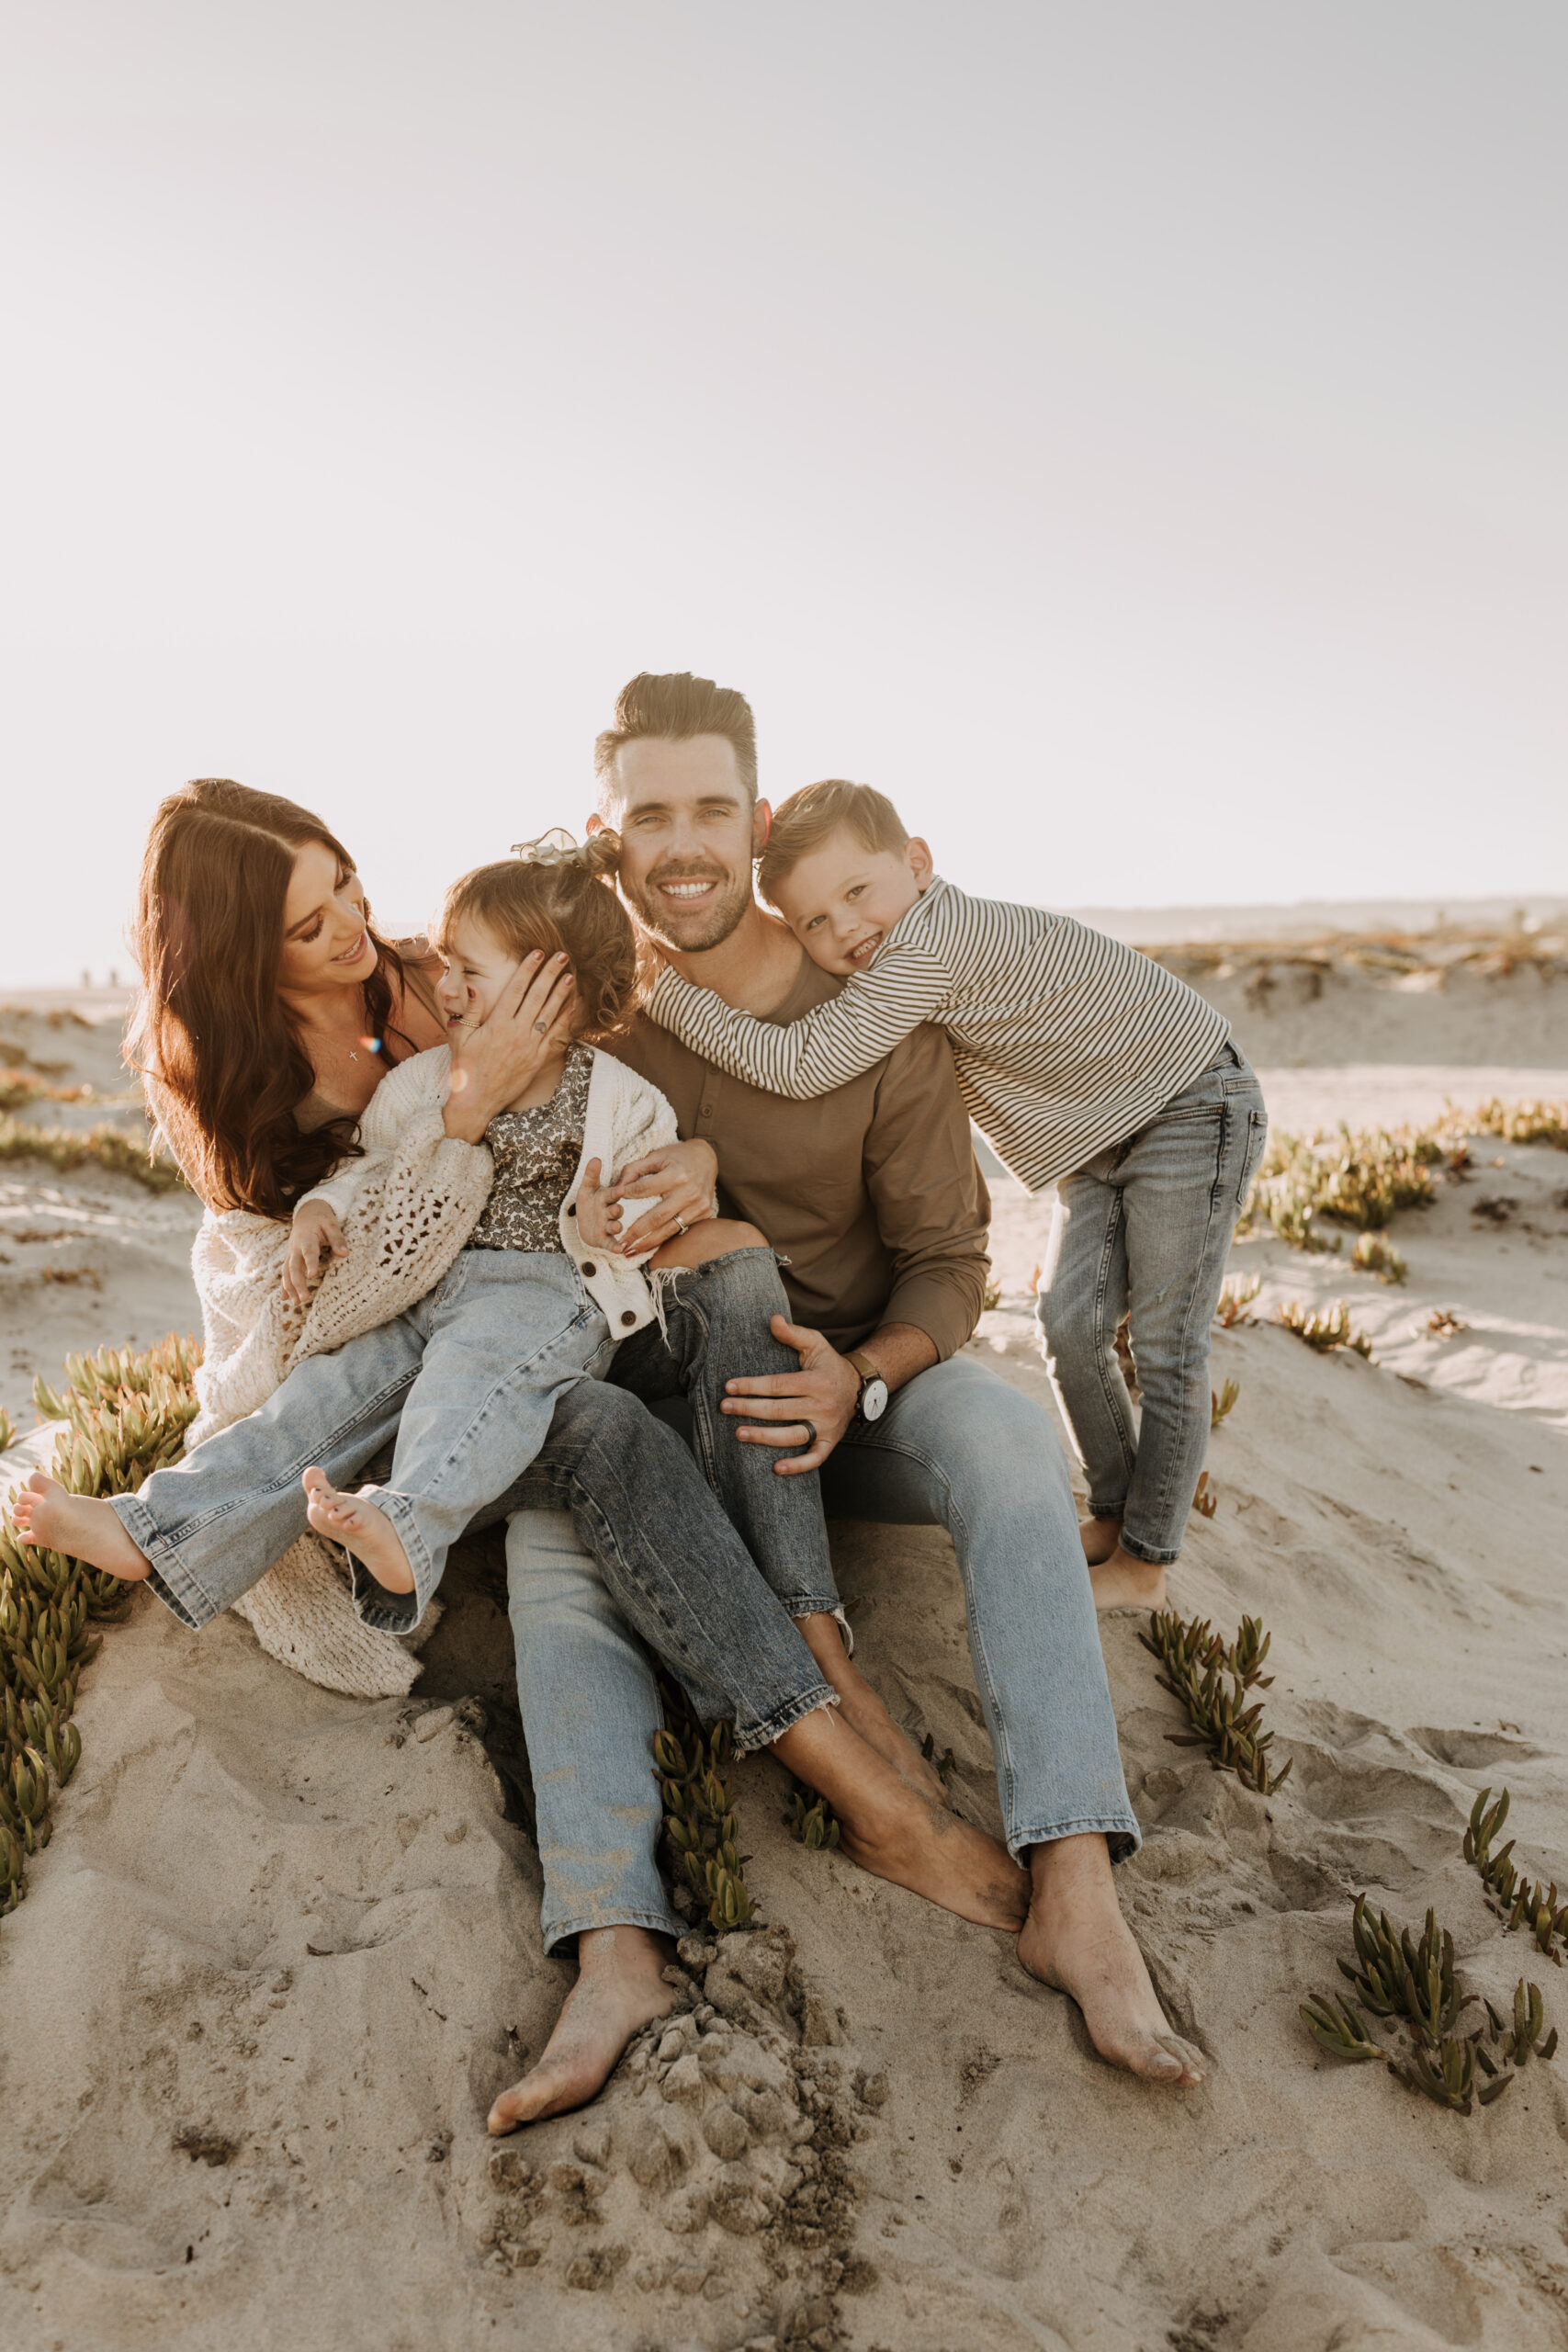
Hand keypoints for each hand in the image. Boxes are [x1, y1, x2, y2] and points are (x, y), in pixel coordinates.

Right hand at [284, 1200, 347, 1306]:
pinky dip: (284, 1285)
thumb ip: (338, 1239)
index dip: (310, 1263)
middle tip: (304, 1298)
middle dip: (297, 1283)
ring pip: (287, 1272)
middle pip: (294, 1266)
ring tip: (296, 1303)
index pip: (308, 1251)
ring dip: (290, 1288)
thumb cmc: (322, 1219)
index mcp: (307, 1237)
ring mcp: (291, 1253)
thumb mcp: (332, 1224)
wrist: (307, 1213)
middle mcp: (295, 1247)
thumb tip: (345, 1254)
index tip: (312, 1276)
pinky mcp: (290, 1258)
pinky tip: (285, 1299)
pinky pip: (285, 1273)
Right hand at [444, 952, 575, 1140]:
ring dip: (561, 992)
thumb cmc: (466, 1068)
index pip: (516, 989)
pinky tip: (573, 1006)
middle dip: (550, 973)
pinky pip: (556, 1036)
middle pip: (537, 996)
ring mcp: (530, 1047)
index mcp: (497, 1024)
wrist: (477, 1100)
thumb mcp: (461, 1037)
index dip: (528, 969)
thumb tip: (473, 985)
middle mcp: (517, 1033)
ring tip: (570, 975)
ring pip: (550, 1013)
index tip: (537, 953)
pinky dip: (565, 1020)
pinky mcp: (538, 1060)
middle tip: (561, 956)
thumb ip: (471, 1010)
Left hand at [573, 1159, 618, 1251]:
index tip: (620, 1189)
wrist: (585, 1222)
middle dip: (616, 1210)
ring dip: (616, 1226)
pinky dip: (615, 1247)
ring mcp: (608, 1226)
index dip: (615, 1192)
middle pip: (615, 1210)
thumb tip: (594, 1158)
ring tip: (617, 1226)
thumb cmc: (590, 1202)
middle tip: (617, 1209)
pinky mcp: (605, 1239)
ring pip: (614, 1226)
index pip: (611, 1194)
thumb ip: (591, 1175)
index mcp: (607, 1198)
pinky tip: (620, 1250)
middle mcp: (610, 1212)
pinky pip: (611, 1243)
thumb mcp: (587, 1188)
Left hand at [604, 1138, 718, 1256]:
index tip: (612, 1205)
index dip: (626, 1197)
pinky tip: (648, 1246)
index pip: (644, 1190)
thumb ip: (634, 1170)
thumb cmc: (677, 1156)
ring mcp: (699, 1206)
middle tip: (619, 1243)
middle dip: (636, 1232)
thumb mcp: (656, 1156)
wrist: (708, 1158)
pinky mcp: (705, 1214)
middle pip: (657, 1217)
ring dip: (648, 1243)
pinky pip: (680, 1230)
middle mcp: (690, 1192)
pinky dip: (663, 1239)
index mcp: (677, 1175)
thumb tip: (617, 1189)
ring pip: (669, 1229)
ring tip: (630, 1251)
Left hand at [719, 1314, 858, 1475]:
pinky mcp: (830, 1442)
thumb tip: (772, 1320)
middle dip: (749, 1409)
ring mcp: (827, 1426)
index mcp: (816, 1381)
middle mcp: (822, 1405)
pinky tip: (776, 1468)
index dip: (752, 1385)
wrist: (859, 1388)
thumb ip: (793, 1333)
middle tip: (724, 1407)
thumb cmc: (828, 1365)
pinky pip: (815, 1458)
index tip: (729, 1386)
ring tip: (739, 1433)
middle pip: (779, 1410)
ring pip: (792, 1436)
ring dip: (764, 1437)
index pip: (778, 1385)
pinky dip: (798, 1466)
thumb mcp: (815, 1344)